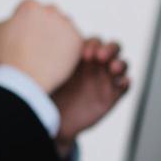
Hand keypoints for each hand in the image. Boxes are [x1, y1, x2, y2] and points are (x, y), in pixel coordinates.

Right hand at [0, 0, 83, 92]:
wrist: (24, 82)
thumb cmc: (4, 60)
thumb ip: (1, 24)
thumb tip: (10, 24)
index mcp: (29, 7)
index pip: (28, 8)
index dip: (23, 21)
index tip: (20, 36)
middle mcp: (50, 11)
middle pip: (48, 14)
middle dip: (42, 25)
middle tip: (34, 44)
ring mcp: (66, 26)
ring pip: (62, 26)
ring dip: (56, 35)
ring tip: (45, 53)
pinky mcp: (77, 42)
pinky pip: (72, 41)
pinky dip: (65, 48)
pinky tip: (54, 59)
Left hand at [52, 37, 129, 152]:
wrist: (51, 119)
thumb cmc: (46, 91)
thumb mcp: (47, 73)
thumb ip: (48, 59)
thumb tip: (34, 42)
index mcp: (81, 55)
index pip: (95, 41)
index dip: (93, 43)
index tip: (82, 54)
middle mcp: (96, 65)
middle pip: (113, 47)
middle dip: (110, 49)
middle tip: (99, 57)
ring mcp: (105, 79)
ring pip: (122, 64)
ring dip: (121, 63)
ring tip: (113, 68)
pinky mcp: (112, 95)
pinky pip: (125, 86)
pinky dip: (126, 81)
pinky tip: (122, 82)